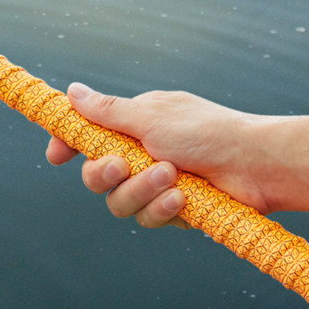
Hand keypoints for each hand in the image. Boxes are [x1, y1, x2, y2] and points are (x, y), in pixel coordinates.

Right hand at [46, 83, 268, 227]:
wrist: (253, 164)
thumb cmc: (206, 131)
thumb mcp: (152, 116)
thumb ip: (108, 111)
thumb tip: (73, 91)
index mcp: (134, 127)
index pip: (89, 137)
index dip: (68, 146)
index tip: (55, 156)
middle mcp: (141, 155)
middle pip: (97, 177)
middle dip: (104, 173)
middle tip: (122, 165)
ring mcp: (157, 185)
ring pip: (119, 203)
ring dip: (141, 191)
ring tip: (171, 176)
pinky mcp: (173, 210)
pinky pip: (148, 218)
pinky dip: (162, 209)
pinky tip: (183, 199)